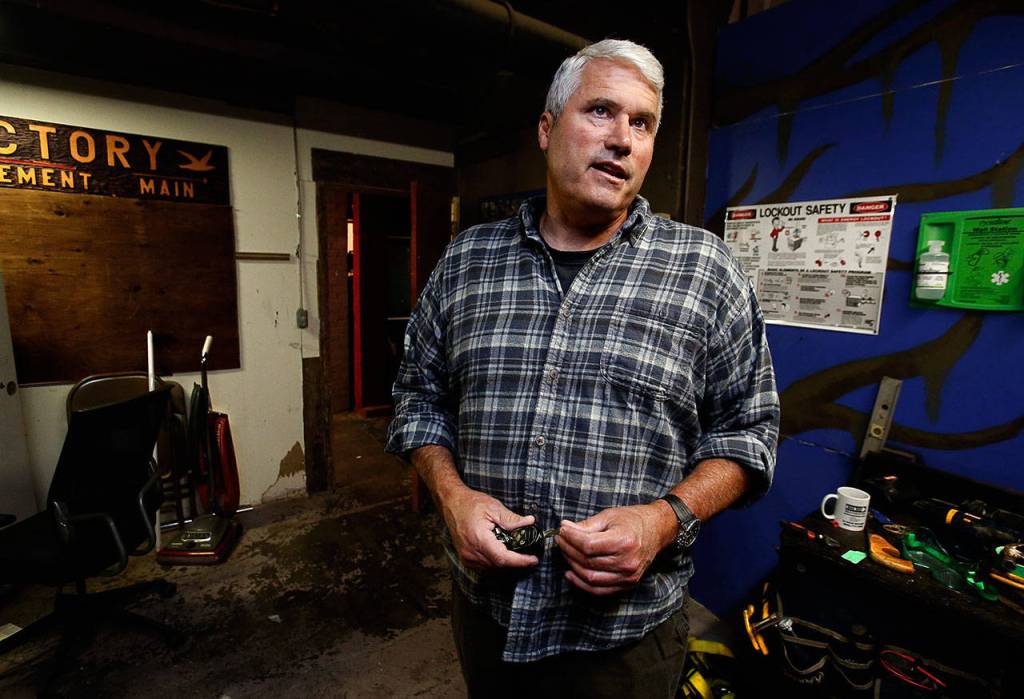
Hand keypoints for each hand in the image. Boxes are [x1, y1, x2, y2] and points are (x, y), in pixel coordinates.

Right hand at [441, 486, 538, 569]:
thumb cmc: (470, 503)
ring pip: (492, 566)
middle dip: (515, 560)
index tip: (533, 560)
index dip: (520, 561)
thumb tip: (529, 523)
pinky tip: (500, 549)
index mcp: (478, 539)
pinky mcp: (465, 558)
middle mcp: (471, 551)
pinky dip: (495, 560)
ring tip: (514, 549)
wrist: (452, 504)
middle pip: (499, 564)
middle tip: (528, 553)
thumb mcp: (494, 507)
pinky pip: (485, 565)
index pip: (502, 557)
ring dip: (505, 560)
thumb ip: (512, 519)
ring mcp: (466, 557)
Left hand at [555, 503, 672, 594]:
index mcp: (624, 541)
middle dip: (568, 549)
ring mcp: (627, 576)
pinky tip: (571, 573)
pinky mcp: (626, 584)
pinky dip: (581, 583)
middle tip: (560, 539)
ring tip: (565, 552)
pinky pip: (599, 590)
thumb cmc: (633, 520)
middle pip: (587, 561)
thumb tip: (565, 529)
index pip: (588, 545)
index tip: (562, 530)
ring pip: (590, 577)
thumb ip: (586, 525)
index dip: (570, 538)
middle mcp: (627, 562)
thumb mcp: (609, 516)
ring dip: (572, 565)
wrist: (657, 530)